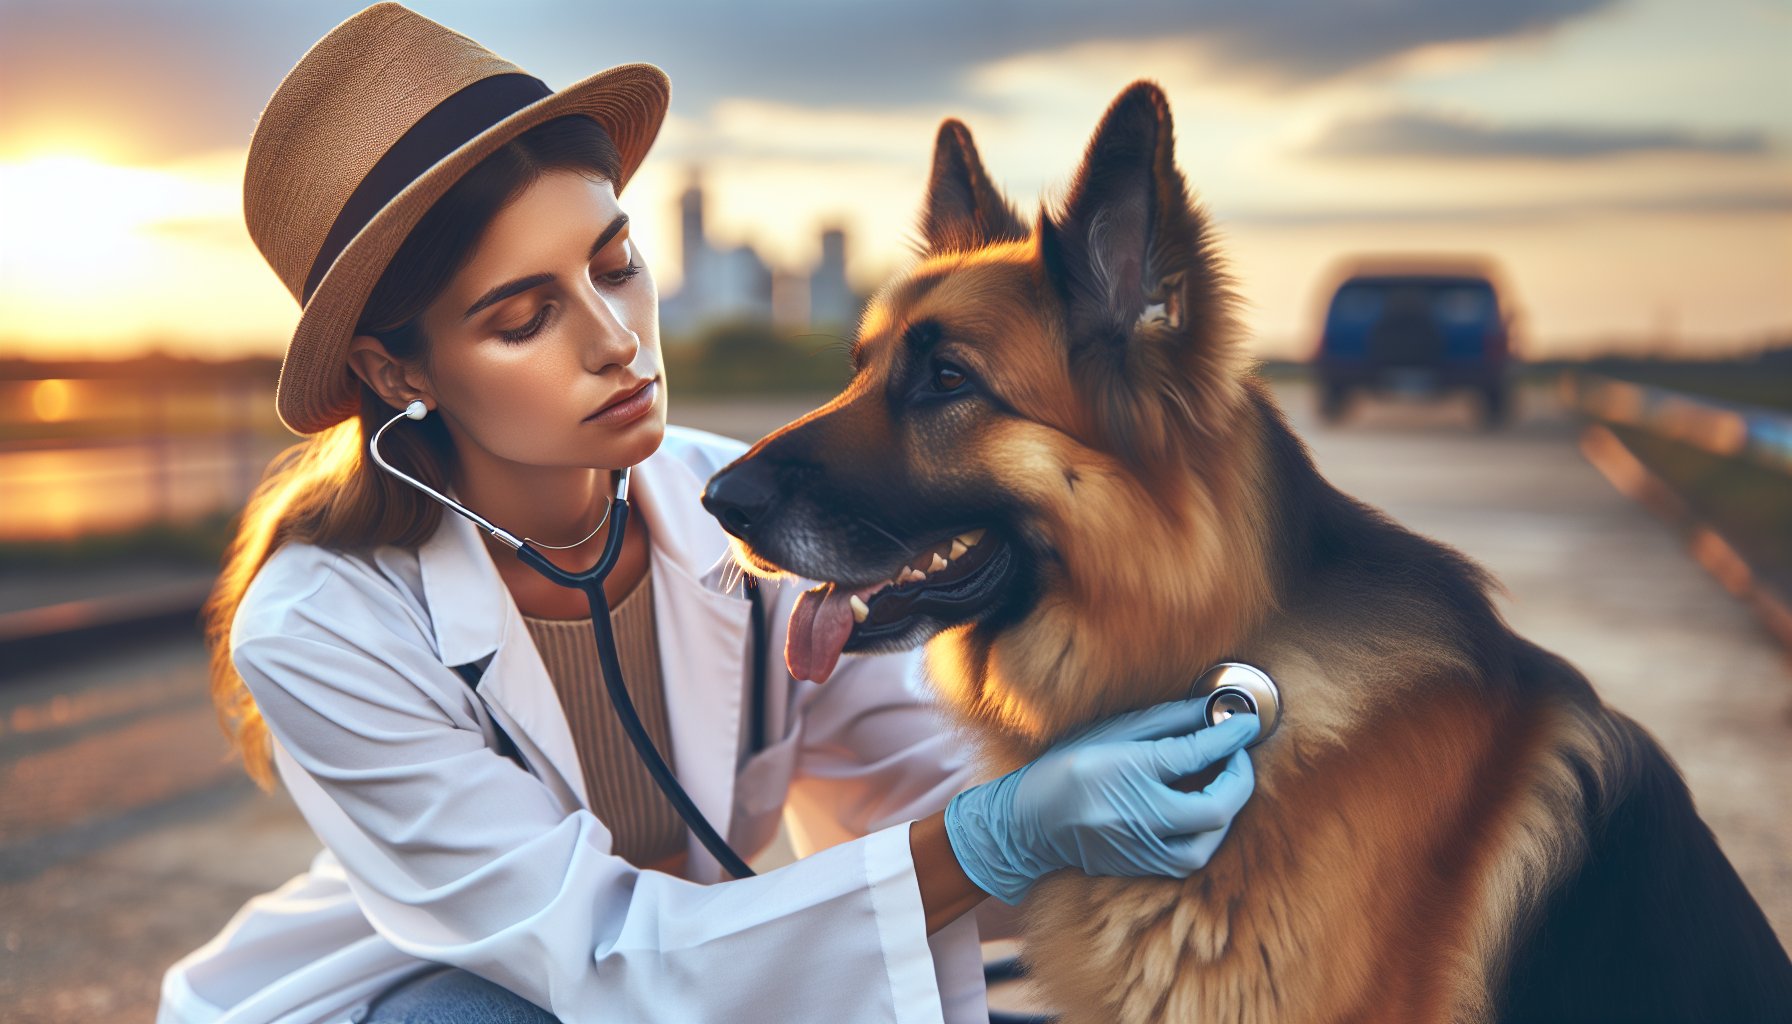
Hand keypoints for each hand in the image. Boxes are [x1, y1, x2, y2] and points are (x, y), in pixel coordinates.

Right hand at [943, 700, 1257, 904]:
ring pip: (1205, 844)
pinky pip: (1185, 858)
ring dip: (1224, 815)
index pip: (1197, 753)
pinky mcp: (1139, 867)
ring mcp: (1138, 847)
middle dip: (1239, 780)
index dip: (1229, 737)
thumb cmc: (1065, 766)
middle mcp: (1138, 815)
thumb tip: (1211, 711)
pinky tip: (1200, 812)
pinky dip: (1203, 835)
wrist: (1026, 822)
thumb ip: (1166, 721)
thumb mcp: (1112, 732)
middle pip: (1215, 808)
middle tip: (1237, 757)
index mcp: (1129, 772)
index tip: (1247, 723)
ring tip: (1222, 787)